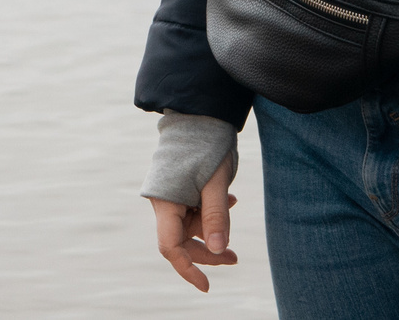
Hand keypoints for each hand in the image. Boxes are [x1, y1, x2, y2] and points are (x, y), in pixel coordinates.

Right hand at [149, 154, 237, 291]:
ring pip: (190, 225)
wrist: (198, 113)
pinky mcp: (178, 187)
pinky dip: (211, 211)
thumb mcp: (216, 183)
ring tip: (234, 208)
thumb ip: (217, 217)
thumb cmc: (206, 145)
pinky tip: (230, 199)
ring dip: (212, 228)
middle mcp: (163, 202)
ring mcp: (170, 195)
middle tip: (235, 259)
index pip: (172, 247)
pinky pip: (193, 209)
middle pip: (182, 240)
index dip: (188, 269)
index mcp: (165, 203)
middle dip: (208, 251)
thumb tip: (220, 251)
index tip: (206, 286)